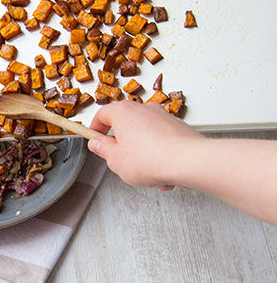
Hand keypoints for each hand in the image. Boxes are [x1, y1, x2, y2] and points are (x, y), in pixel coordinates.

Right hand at [88, 100, 202, 188]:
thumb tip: (98, 144)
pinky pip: (161, 140)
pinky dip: (158, 154)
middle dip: (121, 144)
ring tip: (144, 173)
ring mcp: (163, 116)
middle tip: (117, 159)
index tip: (94, 137)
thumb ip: (104, 150)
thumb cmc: (152, 158)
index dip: (95, 128)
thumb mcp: (116, 160)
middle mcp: (144, 109)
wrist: (188, 161)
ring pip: (144, 135)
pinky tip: (161, 173)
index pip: (102, 114)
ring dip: (141, 153)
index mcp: (124, 112)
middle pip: (125, 124)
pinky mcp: (177, 127)